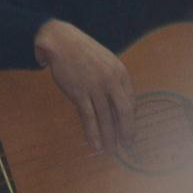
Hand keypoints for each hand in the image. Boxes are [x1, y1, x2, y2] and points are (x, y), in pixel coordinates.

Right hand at [33, 19, 133, 151]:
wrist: (60, 41)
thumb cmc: (81, 50)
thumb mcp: (105, 61)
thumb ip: (113, 79)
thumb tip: (116, 101)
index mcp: (121, 72)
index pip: (131, 101)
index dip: (131, 119)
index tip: (130, 131)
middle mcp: (111, 81)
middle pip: (123, 112)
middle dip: (126, 132)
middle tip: (127, 146)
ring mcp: (95, 87)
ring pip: (105, 117)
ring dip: (109, 137)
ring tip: (110, 151)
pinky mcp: (78, 93)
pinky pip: (88, 117)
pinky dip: (92, 132)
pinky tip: (95, 143)